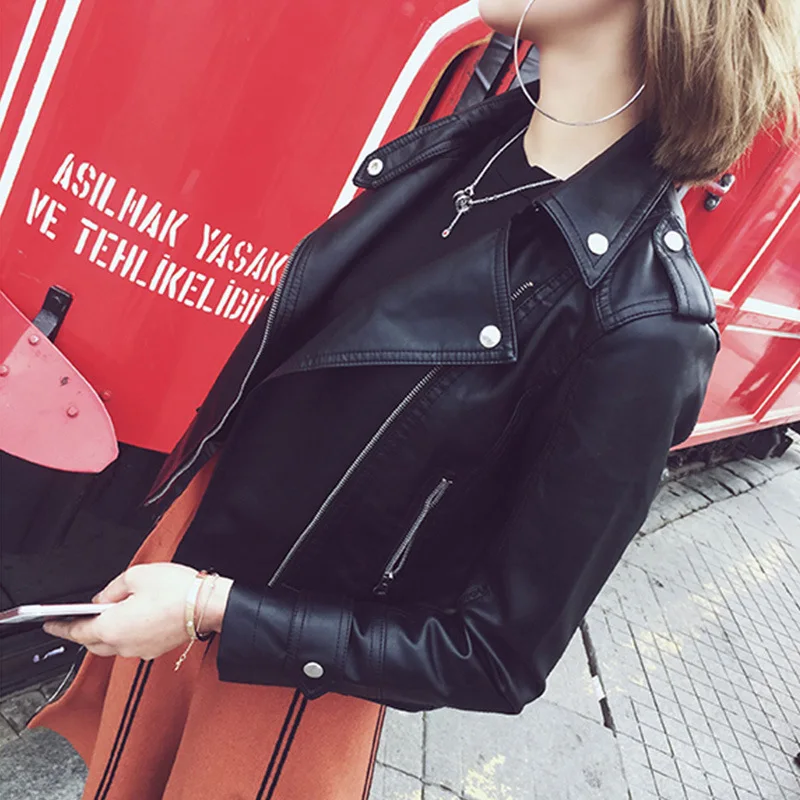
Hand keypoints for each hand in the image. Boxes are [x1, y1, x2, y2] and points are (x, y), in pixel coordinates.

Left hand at [43, 564, 231, 659]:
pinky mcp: (155, 649)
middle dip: (81, 632)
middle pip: (92, 643)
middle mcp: (123, 645)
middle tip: (75, 620)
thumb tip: (102, 599)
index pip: (77, 631)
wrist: (207, 605)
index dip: (60, 627)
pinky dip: (125, 634)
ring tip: (108, 614)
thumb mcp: (136, 575)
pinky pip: (131, 644)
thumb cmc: (177, 590)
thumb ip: (112, 589)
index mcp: (112, 627)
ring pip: (112, 646)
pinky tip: (132, 619)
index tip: (50, 624)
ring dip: (104, 634)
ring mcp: (140, 650)